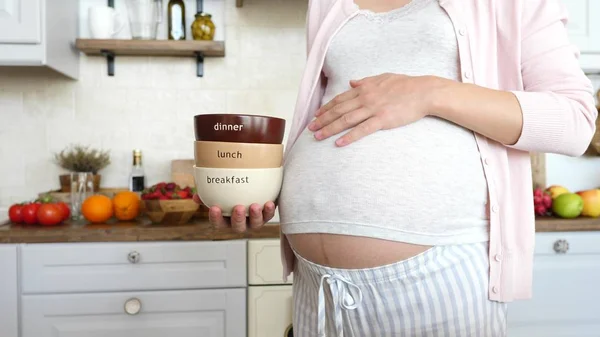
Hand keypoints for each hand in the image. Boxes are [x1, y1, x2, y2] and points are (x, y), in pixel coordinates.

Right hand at [193, 194, 275, 231]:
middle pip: (238, 227)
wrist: (256, 188)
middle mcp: (241, 223)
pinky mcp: (266, 215)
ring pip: (255, 224)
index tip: (214, 208)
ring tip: (255, 206)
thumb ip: (209, 194)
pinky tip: (269, 203)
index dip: (216, 218)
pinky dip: (269, 211)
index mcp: (227, 219)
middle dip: (238, 219)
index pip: (218, 223)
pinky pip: (268, 216)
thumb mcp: (221, 193)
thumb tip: (196, 196)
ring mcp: (254, 221)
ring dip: (255, 216)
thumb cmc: (234, 192)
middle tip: (238, 208)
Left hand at [308, 73, 438, 145]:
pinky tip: (338, 143)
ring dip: (330, 129)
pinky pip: (362, 130)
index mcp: (365, 88)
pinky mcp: (382, 120)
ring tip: (318, 136)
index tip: (316, 115)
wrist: (424, 91)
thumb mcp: (383, 78)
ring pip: (346, 120)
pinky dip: (349, 136)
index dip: (326, 107)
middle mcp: (365, 98)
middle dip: (322, 119)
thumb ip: (366, 81)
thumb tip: (352, 83)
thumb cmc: (406, 85)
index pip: (340, 99)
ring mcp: (373, 109)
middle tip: (310, 128)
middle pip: (338, 110)